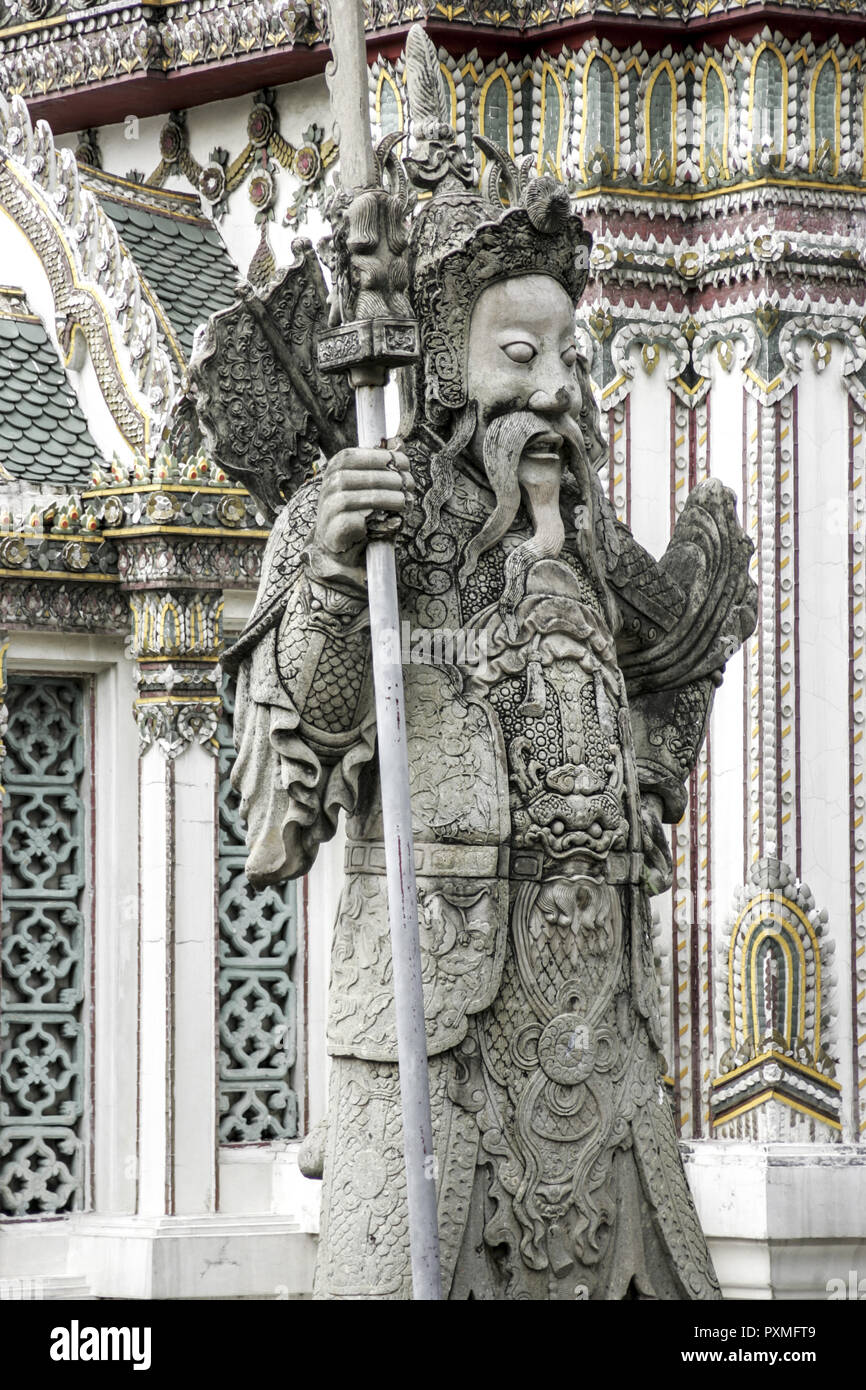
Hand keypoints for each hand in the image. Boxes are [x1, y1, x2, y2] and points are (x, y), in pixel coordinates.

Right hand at [313, 446, 412, 562]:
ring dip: (393, 498)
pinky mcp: (337, 528)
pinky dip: (382, 518)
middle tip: (409, 484)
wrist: (336, 542)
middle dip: (394, 479)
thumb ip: (380, 463)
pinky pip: (364, 519)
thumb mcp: (365, 482)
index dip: (382, 456)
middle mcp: (330, 485)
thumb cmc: (356, 508)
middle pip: (367, 477)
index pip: (355, 455)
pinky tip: (394, 518)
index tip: (404, 464)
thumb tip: (398, 442)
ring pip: (369, 497)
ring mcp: (331, 506)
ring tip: (406, 500)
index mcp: (335, 468)